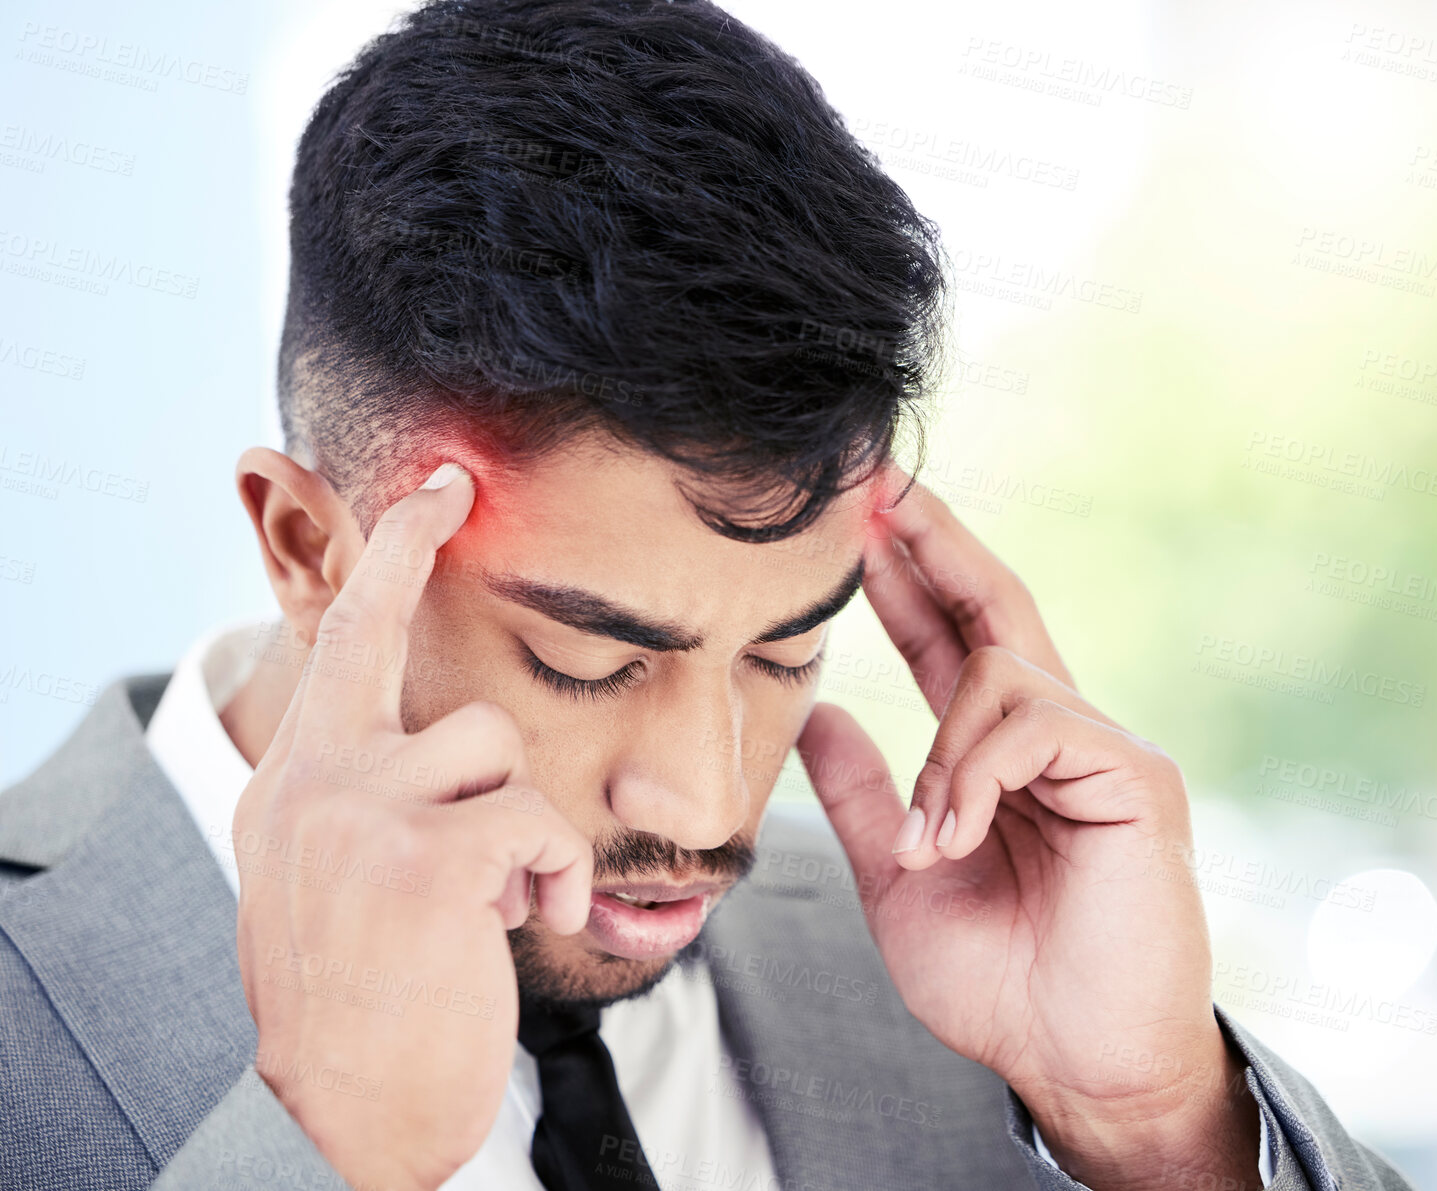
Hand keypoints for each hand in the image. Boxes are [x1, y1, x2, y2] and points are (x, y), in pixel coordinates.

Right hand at [231, 464, 593, 1190]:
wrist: (348, 1113)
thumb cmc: (371, 997)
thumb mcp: (343, 878)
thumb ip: (377, 794)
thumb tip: (443, 735)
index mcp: (297, 785)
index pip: (340, 644)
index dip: (392, 557)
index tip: (438, 490)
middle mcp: (311, 783)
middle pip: (404, 658)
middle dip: (427, 580)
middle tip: (455, 494)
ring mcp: (358, 813)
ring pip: (500, 751)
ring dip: (524, 826)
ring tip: (498, 895)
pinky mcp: (420, 858)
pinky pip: (539, 825)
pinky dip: (555, 875)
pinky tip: (528, 918)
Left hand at [797, 468, 1259, 1190]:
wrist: (1076, 1063)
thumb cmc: (1002, 980)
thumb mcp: (900, 878)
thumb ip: (862, 796)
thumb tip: (817, 713)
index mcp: (1002, 757)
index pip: (950, 642)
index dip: (904, 579)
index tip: (855, 521)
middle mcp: (1056, 736)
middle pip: (997, 607)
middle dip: (936, 542)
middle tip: (878, 483)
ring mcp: (1103, 750)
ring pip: (1001, 673)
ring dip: (942, 753)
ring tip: (927, 844)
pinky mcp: (1137, 779)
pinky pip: (1037, 726)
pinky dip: (976, 777)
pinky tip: (957, 837)